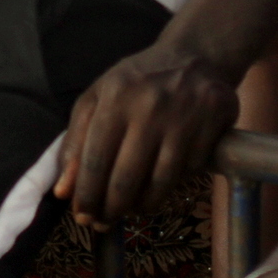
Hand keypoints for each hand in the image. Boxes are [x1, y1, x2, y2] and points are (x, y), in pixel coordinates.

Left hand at [53, 38, 236, 226]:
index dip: (86, 194)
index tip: (81, 216)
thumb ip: (76, 141)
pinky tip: (162, 186)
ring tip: (132, 210)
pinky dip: (173, 186)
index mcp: (115, 96)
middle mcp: (150, 106)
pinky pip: (189, 172)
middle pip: (126, 177)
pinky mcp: (214, 123)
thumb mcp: (98, 99)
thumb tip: (63, 191)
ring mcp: (185, 115)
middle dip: (111, 209)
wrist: (195, 55)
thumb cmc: (137, 81)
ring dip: (143, 206)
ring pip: (161, 182)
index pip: (95, 159)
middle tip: (104, 222)